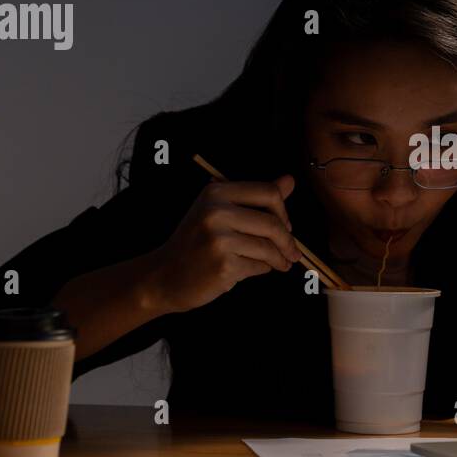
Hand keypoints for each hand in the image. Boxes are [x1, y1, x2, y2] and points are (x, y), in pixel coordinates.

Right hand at [144, 175, 301, 312]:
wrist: (163, 275)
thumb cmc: (195, 243)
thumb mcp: (219, 211)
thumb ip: (256, 197)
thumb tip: (290, 180)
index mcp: (217, 192)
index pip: (269, 192)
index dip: (284, 211)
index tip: (287, 226)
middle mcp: (217, 212)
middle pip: (273, 224)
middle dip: (288, 242)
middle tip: (293, 253)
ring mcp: (219, 240)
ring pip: (268, 248)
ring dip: (280, 259)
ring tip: (281, 264)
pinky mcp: (224, 265)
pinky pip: (259, 266)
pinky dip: (262, 270)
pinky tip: (254, 269)